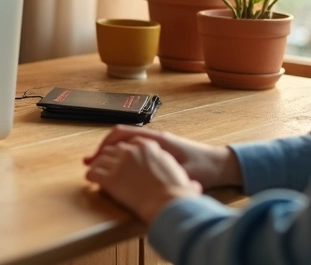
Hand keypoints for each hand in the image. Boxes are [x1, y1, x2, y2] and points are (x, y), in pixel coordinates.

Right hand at [84, 126, 241, 189]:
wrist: (221, 164)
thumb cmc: (205, 168)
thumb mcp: (185, 171)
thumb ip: (167, 171)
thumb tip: (145, 177)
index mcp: (156, 139)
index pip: (123, 133)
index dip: (105, 145)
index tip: (94, 158)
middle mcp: (153, 138)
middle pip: (119, 136)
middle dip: (102, 150)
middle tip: (88, 163)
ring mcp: (155, 143)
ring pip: (125, 142)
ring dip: (110, 152)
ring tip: (97, 167)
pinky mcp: (158, 151)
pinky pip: (133, 149)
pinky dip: (121, 156)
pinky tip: (117, 169)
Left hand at [85, 137, 202, 222]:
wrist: (176, 200)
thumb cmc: (185, 188)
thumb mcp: (184, 173)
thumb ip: (178, 172)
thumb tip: (194, 186)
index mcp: (151, 143)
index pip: (127, 137)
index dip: (118, 146)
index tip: (114, 151)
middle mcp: (134, 149)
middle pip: (112, 147)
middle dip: (103, 153)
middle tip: (95, 160)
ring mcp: (122, 162)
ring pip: (101, 158)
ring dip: (96, 163)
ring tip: (92, 169)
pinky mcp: (113, 177)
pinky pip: (94, 172)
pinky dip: (91, 175)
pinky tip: (91, 180)